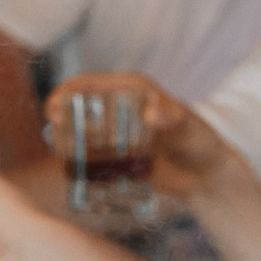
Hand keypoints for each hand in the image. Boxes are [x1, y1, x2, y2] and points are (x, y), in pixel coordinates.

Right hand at [42, 72, 235, 198]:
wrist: (206, 177)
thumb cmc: (201, 143)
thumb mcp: (190, 128)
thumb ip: (174, 118)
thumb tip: (152, 115)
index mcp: (129, 91)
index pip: (87, 84)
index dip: (65, 92)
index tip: (55, 110)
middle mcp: (115, 109)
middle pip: (73, 106)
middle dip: (57, 118)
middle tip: (55, 137)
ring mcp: (111, 135)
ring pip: (75, 133)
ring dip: (63, 142)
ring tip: (63, 158)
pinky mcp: (112, 160)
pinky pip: (85, 159)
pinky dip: (74, 165)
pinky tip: (73, 175)